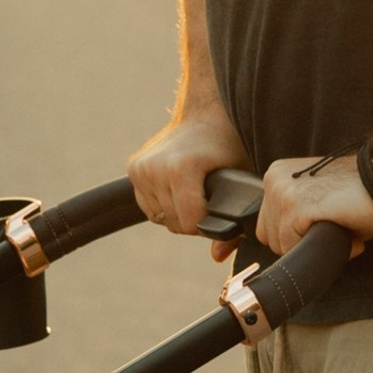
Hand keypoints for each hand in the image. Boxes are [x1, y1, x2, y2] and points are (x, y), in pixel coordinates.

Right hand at [128, 103, 251, 258]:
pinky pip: (148, 206)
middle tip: (208, 202)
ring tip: (194, 195)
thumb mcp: (239, 182)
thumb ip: (233, 225)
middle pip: (175, 222)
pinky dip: (164, 205)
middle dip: (193, 220)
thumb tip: (217, 257)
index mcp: (180, 168)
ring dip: (177, 213)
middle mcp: (155, 167)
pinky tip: (178, 191)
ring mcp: (141, 168)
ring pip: (160, 217)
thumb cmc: (228, 146)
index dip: (208, 224)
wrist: (206, 115)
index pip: (191, 222)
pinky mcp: (133, 169)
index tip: (218, 211)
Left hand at [256, 153, 372, 259]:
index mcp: (275, 176)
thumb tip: (292, 250)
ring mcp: (282, 194)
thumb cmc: (356, 190)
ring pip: (281, 245)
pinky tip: (345, 237)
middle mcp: (273, 181)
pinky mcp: (295, 208)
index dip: (292, 235)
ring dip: (309, 246)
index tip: (315, 231)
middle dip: (300, 242)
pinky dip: (319, 250)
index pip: (267, 223)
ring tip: (338, 230)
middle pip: (270, 237)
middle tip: (332, 229)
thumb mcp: (314, 198)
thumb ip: (295, 216)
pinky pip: (293, 246)